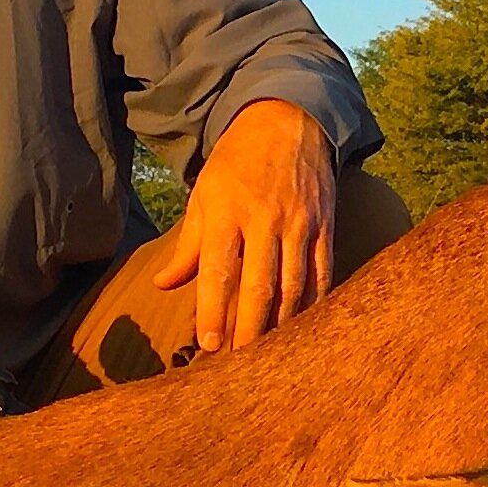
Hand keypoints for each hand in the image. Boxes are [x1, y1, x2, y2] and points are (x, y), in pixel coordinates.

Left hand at [155, 98, 336, 352]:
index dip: (213, 311)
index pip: (218, 270)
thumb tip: (163, 284)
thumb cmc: (236, 162)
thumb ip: (187, 245)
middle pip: (259, 285)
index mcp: (226, 211)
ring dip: (282, 324)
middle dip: (249, 330)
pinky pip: (322, 272)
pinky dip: (314, 303)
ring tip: (270, 357)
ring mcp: (300, 222)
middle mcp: (264, 218)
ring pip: (293, 284)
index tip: (208, 346)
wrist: (287, 118)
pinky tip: (304, 328)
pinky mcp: (325, 223)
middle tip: (240, 367)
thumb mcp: (204, 194)